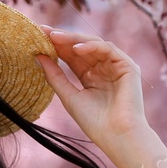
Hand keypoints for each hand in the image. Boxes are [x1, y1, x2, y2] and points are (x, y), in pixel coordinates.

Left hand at [32, 26, 147, 143]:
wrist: (117, 136)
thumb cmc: (94, 122)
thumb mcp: (69, 96)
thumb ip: (55, 76)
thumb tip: (38, 56)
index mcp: (90, 77)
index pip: (71, 56)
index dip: (56, 46)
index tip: (38, 36)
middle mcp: (103, 69)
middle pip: (81, 48)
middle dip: (62, 38)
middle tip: (43, 30)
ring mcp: (116, 66)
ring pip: (94, 44)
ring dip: (74, 39)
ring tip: (55, 37)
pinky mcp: (128, 66)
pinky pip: (108, 49)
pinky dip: (92, 47)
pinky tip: (75, 49)